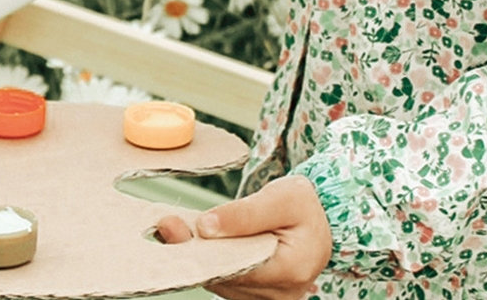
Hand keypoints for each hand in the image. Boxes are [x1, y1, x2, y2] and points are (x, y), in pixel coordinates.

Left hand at [153, 175, 332, 299]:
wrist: (319, 220)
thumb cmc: (304, 205)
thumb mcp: (283, 197)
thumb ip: (245, 213)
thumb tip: (205, 227)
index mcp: (292, 269)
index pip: (238, 265)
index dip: (203, 249)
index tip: (173, 228)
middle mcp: (280, 294)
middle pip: (226, 276)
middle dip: (193, 251)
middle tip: (167, 227)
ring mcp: (268, 299)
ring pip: (223, 282)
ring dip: (197, 257)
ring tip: (175, 231)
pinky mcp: (256, 296)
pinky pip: (226, 282)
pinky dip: (208, 262)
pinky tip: (192, 243)